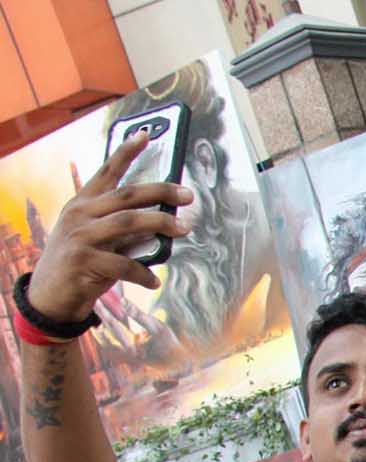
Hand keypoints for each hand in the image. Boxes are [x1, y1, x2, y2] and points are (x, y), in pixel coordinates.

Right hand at [27, 131, 191, 323]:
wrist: (50, 295)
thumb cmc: (82, 264)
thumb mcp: (99, 239)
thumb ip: (125, 230)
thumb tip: (162, 224)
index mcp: (83, 204)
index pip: (106, 172)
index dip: (126, 153)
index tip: (145, 135)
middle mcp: (79, 214)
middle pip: (126, 196)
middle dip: (160, 192)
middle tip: (188, 195)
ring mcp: (79, 236)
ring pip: (127, 223)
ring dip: (159, 225)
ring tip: (184, 229)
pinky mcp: (82, 261)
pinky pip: (123, 264)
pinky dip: (143, 273)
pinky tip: (153, 280)